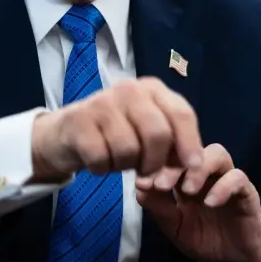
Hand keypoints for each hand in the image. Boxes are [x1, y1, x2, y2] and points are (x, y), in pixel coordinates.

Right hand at [30, 77, 203, 180]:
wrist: (67, 133)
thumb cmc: (117, 133)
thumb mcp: (148, 132)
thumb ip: (174, 144)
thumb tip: (193, 165)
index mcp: (153, 89)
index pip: (181, 114)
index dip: (190, 143)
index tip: (193, 167)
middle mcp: (129, 89)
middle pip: (158, 134)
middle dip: (155, 162)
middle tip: (146, 172)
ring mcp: (102, 102)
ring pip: (129, 150)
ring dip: (125, 166)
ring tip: (118, 160)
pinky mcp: (78, 121)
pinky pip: (101, 158)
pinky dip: (102, 168)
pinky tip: (99, 160)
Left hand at [135, 143, 260, 261]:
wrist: (235, 261)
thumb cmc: (203, 239)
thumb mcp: (174, 226)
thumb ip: (158, 206)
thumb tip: (138, 186)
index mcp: (186, 177)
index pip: (172, 155)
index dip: (157, 162)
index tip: (142, 181)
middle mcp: (206, 174)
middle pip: (192, 149)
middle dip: (174, 163)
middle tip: (161, 184)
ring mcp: (227, 180)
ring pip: (217, 153)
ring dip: (199, 168)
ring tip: (188, 190)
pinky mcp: (247, 193)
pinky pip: (238, 178)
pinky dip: (223, 186)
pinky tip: (210, 202)